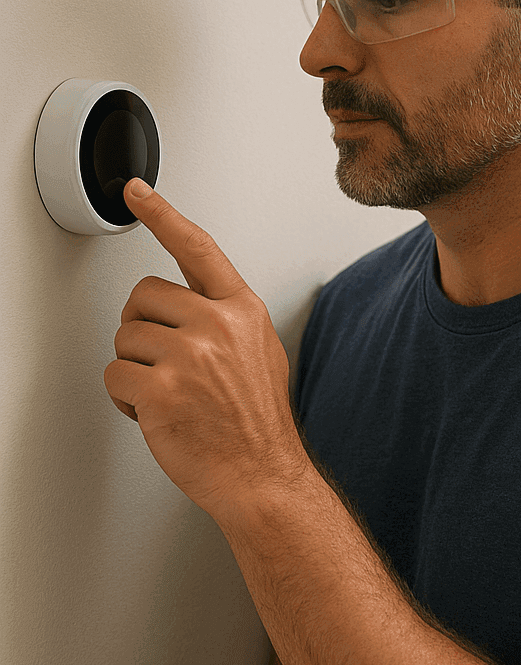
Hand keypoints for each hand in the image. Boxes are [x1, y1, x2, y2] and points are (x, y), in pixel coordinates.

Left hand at [104, 179, 307, 520]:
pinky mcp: (161, 389)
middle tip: (165, 363)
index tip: (137, 190)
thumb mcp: (260, 353)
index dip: (163, 215)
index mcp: (243, 311)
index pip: (197, 249)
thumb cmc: (258, 423)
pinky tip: (156, 413)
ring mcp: (190, 356)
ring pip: (125, 338)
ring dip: (135, 369)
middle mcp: (218, 325)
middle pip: (143, 296)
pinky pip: (113, 376)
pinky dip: (125, 401)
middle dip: (143, 329)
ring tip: (169, 395)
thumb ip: (227, 320)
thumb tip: (188, 305)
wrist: (263, 474)